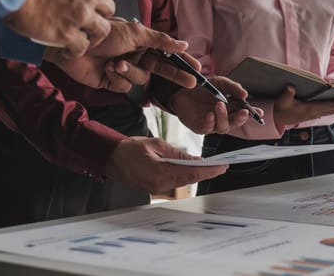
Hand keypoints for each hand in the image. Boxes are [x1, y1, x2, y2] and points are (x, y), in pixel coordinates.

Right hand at [3, 0, 117, 56]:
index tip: (98, 0)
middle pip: (109, 9)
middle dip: (100, 16)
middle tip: (90, 21)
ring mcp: (81, 14)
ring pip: (103, 30)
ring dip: (94, 36)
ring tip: (83, 39)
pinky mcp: (68, 33)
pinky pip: (82, 47)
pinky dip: (76, 51)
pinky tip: (68, 51)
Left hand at [43, 19, 188, 91]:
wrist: (74, 45)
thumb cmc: (103, 33)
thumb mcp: (135, 33)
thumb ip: (161, 40)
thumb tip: (183, 43)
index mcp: (141, 43)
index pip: (167, 53)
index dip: (182, 61)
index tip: (198, 67)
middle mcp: (135, 56)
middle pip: (161, 70)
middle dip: (174, 75)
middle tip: (190, 83)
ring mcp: (124, 70)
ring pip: (140, 79)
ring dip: (129, 71)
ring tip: (116, 62)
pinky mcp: (112, 82)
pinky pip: (124, 86)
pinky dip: (115, 78)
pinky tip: (105, 69)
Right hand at [105, 137, 227, 194]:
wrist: (111, 159)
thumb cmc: (130, 149)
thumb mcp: (156, 145)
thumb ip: (177, 154)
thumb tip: (196, 160)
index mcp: (160, 173)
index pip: (191, 172)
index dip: (209, 170)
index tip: (222, 166)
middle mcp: (160, 185)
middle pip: (190, 179)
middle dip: (207, 173)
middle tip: (222, 166)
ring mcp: (157, 189)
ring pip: (184, 181)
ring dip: (198, 175)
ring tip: (213, 167)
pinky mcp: (156, 188)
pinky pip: (176, 182)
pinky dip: (187, 176)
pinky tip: (195, 170)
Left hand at [168, 76, 257, 133]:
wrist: (182, 89)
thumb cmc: (203, 88)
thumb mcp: (220, 82)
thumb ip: (232, 87)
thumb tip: (245, 94)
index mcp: (232, 107)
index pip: (245, 112)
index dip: (253, 114)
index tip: (259, 113)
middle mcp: (224, 117)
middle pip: (236, 122)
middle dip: (241, 118)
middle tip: (244, 112)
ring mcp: (213, 124)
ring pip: (223, 127)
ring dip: (224, 117)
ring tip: (220, 105)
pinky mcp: (200, 127)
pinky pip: (207, 128)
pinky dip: (210, 122)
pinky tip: (210, 115)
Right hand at [273, 86, 333, 128]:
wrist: (278, 118)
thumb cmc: (281, 109)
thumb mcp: (282, 101)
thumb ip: (287, 95)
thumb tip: (291, 87)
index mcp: (311, 109)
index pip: (332, 105)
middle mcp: (317, 112)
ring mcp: (317, 113)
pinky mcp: (316, 111)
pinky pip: (332, 108)